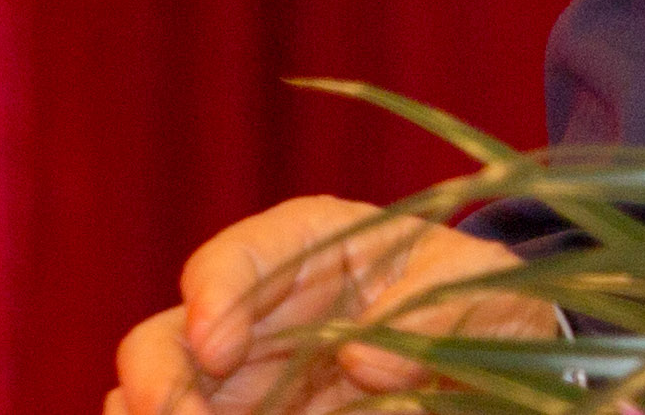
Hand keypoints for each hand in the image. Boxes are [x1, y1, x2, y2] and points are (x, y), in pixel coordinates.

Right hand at [107, 194, 550, 412]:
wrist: (489, 346)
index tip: (219, 347)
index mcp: (304, 246)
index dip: (213, 297)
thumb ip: (439, 311)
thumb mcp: (481, 285)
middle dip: (159, 382)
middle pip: (161, 340)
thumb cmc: (480, 296)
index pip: (233, 258)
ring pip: (155, 401)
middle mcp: (253, 314)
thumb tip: (362, 359)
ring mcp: (241, 380)